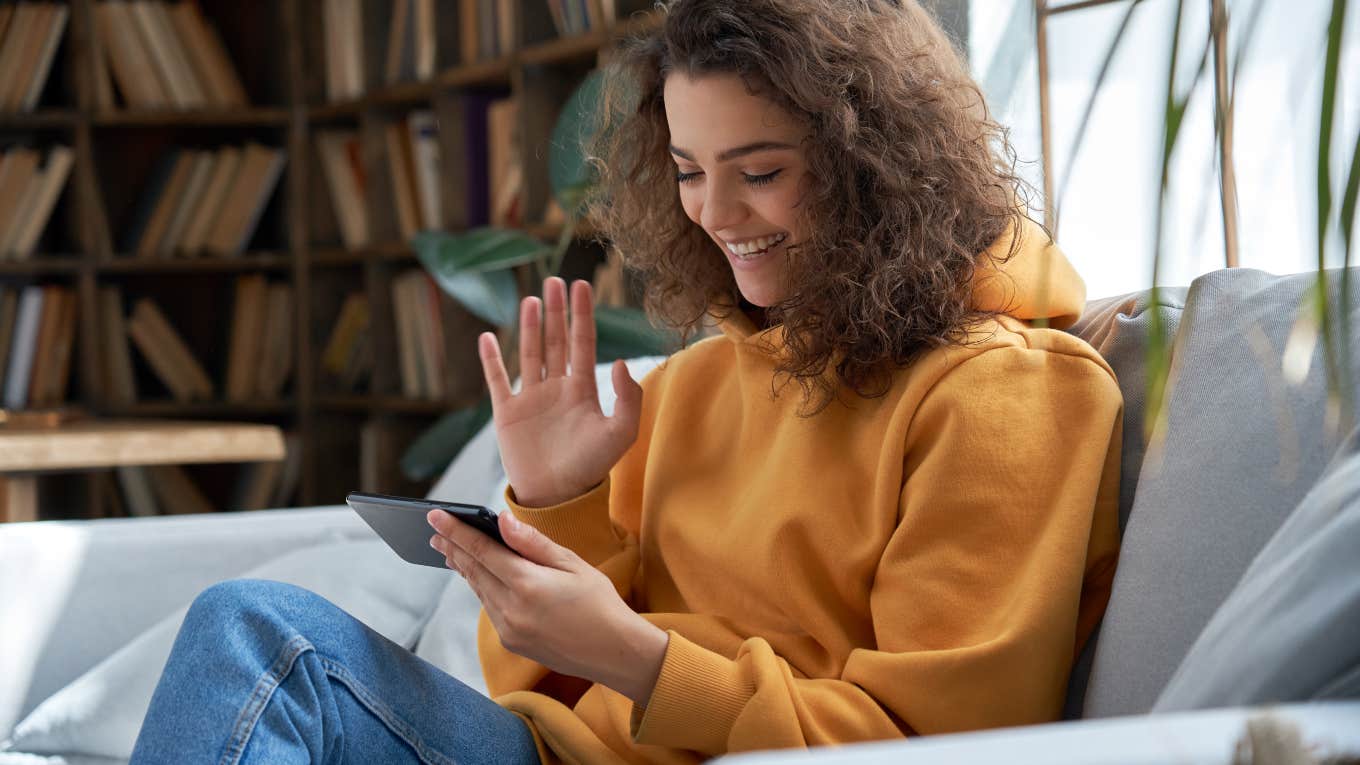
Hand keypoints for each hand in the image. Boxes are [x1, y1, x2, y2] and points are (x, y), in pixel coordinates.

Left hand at [428, 508, 668, 704]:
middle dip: (453, 549)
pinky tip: (482, 579)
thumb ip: (533, 543)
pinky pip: (490, 609)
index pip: (482, 551)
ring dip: (465, 569)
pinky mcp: (512, 643)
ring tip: (452, 552)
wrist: (614, 653)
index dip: (456, 531)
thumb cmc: (600, 603)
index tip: (434, 517)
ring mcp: (509, 630)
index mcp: (528, 584)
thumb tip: (502, 521)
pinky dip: (483, 590)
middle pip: (473, 571)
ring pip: (479, 591)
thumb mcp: (573, 564)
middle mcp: (512, 610)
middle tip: (434, 532)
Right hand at [479, 278, 642, 506]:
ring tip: (532, 299)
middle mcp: (556, 389)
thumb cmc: (591, 468)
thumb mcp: (620, 433)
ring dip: (529, 326)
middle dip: (556, 311)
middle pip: (555, 340)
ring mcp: (530, 399)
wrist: (557, 497)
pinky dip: (491, 359)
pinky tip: (488, 337)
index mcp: (582, 390)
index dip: (582, 314)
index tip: (581, 285)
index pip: (582, 342)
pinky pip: (497, 380)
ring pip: (529, 353)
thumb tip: (617, 362)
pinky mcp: (507, 413)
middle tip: (555, 281)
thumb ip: (627, 398)